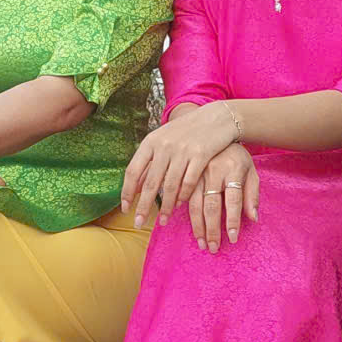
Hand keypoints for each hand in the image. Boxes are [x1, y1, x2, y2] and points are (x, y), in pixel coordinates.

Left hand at [124, 102, 240, 228]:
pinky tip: (180, 205)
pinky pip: (189, 182)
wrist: (216, 117)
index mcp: (151, 142)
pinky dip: (183, 196)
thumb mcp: (164, 140)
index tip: (126, 209)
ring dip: (164, 206)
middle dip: (143, 206)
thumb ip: (150, 161)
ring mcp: (182, 151)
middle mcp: (164, 146)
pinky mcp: (201, 155)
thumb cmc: (188, 132)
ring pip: (169, 186)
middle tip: (138, 224)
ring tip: (163, 221)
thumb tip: (135, 187)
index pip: (133, 171)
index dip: (127, 192)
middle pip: (149, 183)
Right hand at [190, 144, 257, 252]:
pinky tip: (181, 224)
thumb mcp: (250, 170)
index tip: (232, 238)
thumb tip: (253, 218)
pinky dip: (180, 212)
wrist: (215, 129)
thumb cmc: (236, 156)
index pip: (234, 199)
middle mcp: (213, 171)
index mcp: (233, 169)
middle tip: (213, 248)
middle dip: (212, 229)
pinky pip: (181, 195)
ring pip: (194, 203)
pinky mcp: (184, 172)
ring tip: (201, 243)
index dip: (233, 220)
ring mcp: (197, 171)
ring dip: (197, 226)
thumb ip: (252, 193)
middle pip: (212, 205)